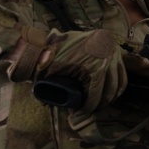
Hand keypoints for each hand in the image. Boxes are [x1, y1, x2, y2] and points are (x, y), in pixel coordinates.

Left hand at [10, 28, 127, 111]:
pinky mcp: (116, 51)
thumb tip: (27, 91)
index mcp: (93, 65)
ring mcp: (114, 54)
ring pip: (118, 83)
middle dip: (101, 104)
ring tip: (99, 104)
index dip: (90, 108)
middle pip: (110, 90)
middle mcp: (108, 58)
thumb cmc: (50, 50)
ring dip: (111, 96)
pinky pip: (122, 73)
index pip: (96, 95)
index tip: (81, 114)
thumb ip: (29, 75)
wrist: (58, 34)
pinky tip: (110, 93)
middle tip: (89, 111)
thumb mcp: (40, 65)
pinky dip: (117, 85)